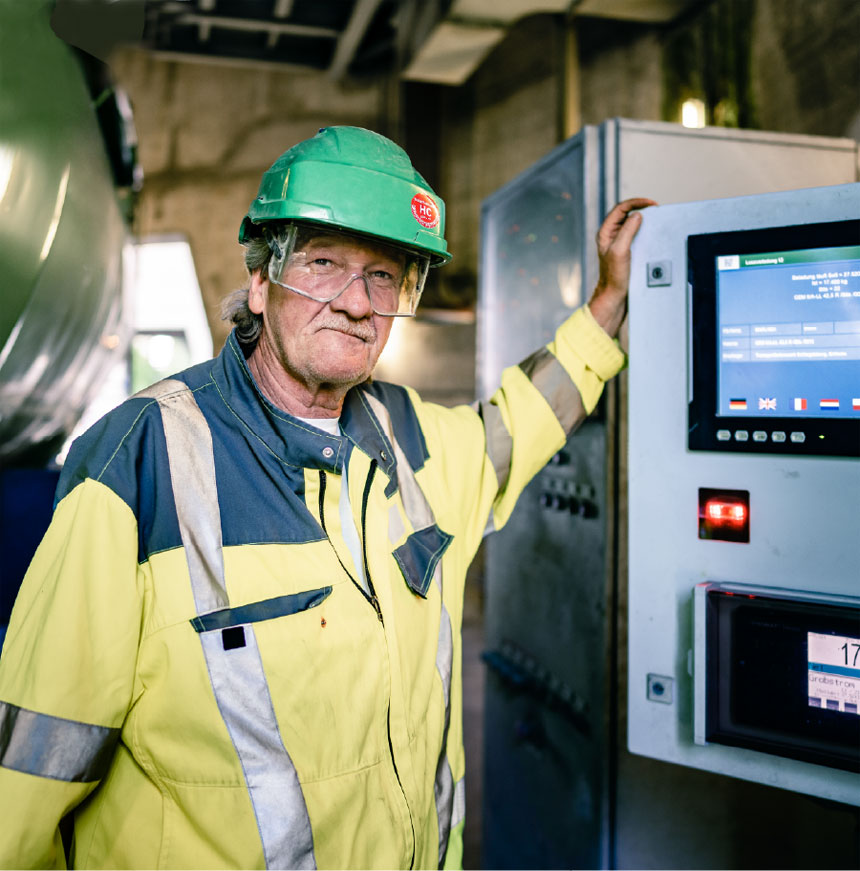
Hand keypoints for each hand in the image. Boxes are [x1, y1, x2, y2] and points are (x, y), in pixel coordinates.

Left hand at [588, 198, 656, 338]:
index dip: (636, 202)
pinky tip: (652, 233)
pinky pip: (636, 234)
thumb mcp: (620, 251)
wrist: (614, 297)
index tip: (651, 204)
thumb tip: (637, 215)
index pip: (620, 208)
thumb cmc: (613, 277)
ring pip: (631, 223)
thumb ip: (627, 231)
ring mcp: (618, 243)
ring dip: (644, 219)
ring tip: (655, 218)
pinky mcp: (626, 251)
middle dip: (641, 207)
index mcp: (605, 233)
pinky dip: (645, 230)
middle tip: (655, 209)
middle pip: (626, 213)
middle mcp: (610, 236)